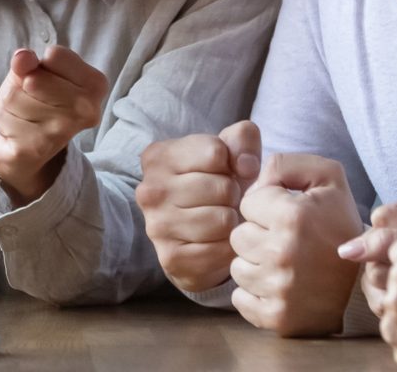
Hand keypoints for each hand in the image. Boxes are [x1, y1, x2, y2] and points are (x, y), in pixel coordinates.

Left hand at [0, 45, 107, 203]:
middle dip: (21, 84)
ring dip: (10, 104)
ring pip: (14, 97)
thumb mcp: (33, 72)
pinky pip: (4, 119)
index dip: (41, 64)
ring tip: (24, 116)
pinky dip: (3, 123)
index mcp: (95, 85)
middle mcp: (87, 110)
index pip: (54, 55)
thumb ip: (28, 61)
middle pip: (31, 78)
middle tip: (31, 100)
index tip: (47, 80)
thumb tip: (22, 58)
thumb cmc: (36, 101)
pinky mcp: (36, 149)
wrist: (28, 150)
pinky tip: (17, 132)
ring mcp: (63, 132)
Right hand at [136, 120, 260, 292]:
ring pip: (223, 219)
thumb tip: (247, 166)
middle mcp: (150, 190)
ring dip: (231, 222)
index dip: (230, 164)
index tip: (221, 173)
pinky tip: (216, 243)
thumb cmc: (215, 186)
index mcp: (158, 156)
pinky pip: (220, 250)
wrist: (197, 239)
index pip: (215, 151)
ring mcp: (157, 226)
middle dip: (232, 195)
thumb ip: (242, 139)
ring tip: (219, 221)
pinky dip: (227, 248)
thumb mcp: (228, 152)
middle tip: (221, 202)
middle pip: (223, 187)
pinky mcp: (171, 258)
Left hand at [228, 153, 363, 335]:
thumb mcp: (328, 178)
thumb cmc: (341, 226)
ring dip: (255, 264)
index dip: (267, 206)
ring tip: (284, 263)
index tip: (289, 215)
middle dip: (258, 235)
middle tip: (287, 241)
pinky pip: (240, 298)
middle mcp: (282, 253)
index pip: (247, 202)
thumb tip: (252, 175)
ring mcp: (278, 289)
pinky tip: (279, 286)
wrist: (367, 280)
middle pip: (238, 236)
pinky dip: (254, 293)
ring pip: (237, 268)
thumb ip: (286, 163)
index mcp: (292, 216)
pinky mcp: (276, 316)